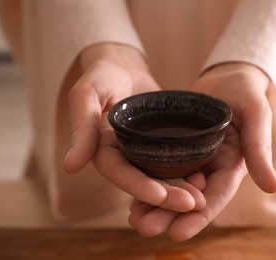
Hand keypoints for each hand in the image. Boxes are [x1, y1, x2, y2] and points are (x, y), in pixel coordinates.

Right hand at [63, 43, 205, 213]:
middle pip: (143, 181)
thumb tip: (70, 167)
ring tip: (202, 199)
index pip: (119, 173)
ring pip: (160, 176)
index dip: (138, 186)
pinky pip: (172, 162)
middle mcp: (122, 156)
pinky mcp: (159, 144)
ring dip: (180, 189)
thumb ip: (81, 128)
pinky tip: (205, 179)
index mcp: (102, 150)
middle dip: (166, 195)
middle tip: (193, 204)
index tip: (161, 196)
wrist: (122, 66)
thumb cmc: (101, 76)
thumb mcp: (87, 95)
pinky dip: (187, 172)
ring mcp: (142, 152)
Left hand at [128, 62, 275, 241]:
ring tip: (132, 219)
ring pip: (172, 188)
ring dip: (154, 205)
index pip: (215, 196)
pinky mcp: (177, 149)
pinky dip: (148, 182)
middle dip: (168, 215)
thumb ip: (259, 149)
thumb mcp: (255, 115)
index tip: (178, 234)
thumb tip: (273, 187)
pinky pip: (161, 169)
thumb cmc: (245, 92)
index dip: (198, 216)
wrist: (226, 77)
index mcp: (231, 165)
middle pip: (189, 198)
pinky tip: (131, 195)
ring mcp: (192, 159)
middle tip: (144, 229)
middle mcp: (210, 168)